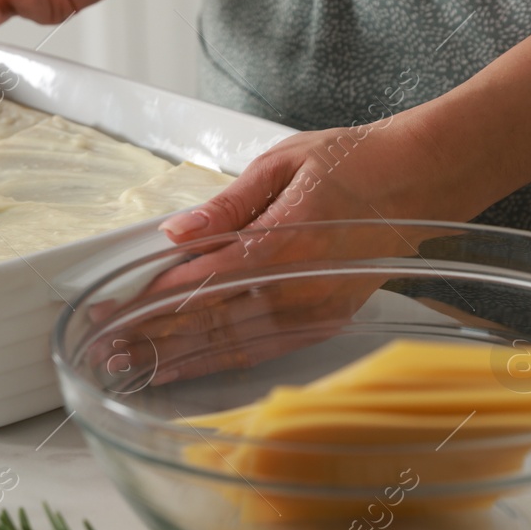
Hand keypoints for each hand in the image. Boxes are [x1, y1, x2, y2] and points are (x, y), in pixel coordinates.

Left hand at [111, 120, 459, 386]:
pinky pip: (265, 350)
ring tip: (132, 368)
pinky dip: (220, 361)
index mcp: (288, 240)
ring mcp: (316, 311)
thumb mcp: (282, 163)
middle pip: (213, 322)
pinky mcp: (326, 323)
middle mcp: (302, 287)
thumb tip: (177, 232)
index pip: (205, 281)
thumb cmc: (356, 161)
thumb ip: (227, 205)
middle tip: (106, 351)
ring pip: (235, 345)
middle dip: (154, 339)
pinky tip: (186, 367)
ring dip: (179, 359)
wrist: (424, 179)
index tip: (114, 309)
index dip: (154, 300)